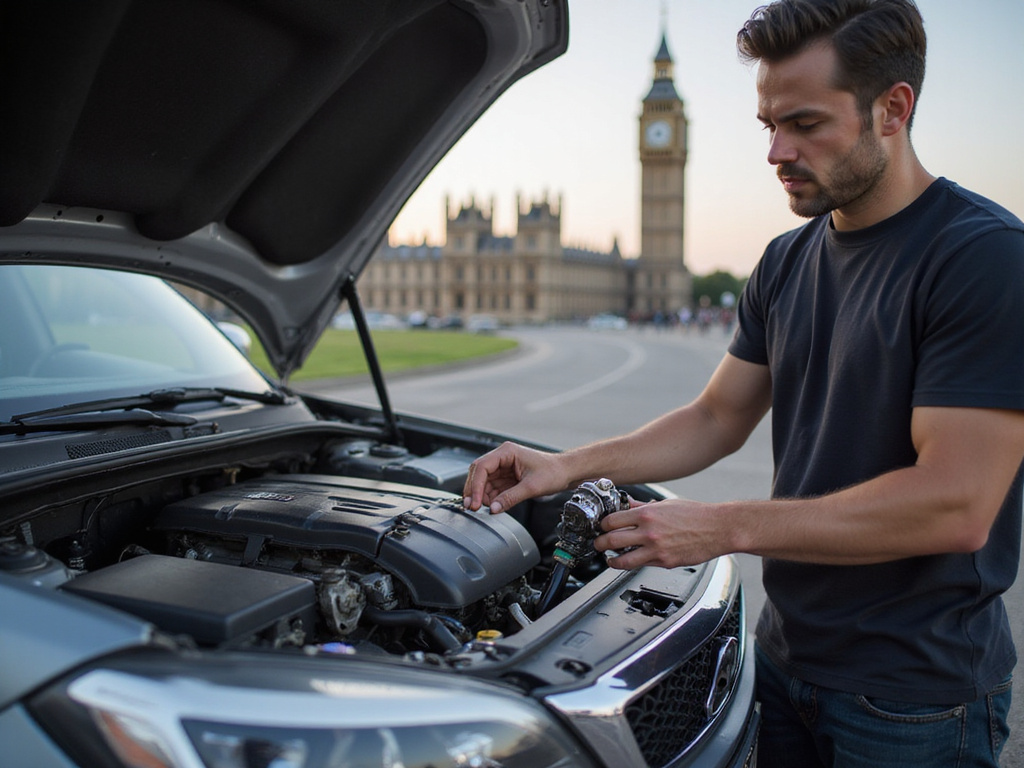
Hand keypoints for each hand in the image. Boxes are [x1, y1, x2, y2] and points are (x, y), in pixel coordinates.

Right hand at [463, 441, 566, 513]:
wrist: (565, 472)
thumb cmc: (553, 472)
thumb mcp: (531, 487)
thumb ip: (510, 498)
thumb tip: (493, 508)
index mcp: (506, 452)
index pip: (482, 467)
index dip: (475, 485)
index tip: (473, 501)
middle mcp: (502, 457)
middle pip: (478, 473)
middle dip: (474, 491)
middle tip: (471, 507)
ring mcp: (503, 467)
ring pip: (483, 482)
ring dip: (481, 495)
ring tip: (481, 509)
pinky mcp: (507, 477)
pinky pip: (492, 487)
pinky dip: (489, 497)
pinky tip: (491, 506)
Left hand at [594, 497, 726, 569]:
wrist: (718, 528)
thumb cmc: (696, 514)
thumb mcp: (666, 504)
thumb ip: (643, 506)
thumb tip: (627, 503)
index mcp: (647, 514)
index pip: (612, 521)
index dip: (603, 525)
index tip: (601, 527)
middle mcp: (649, 532)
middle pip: (612, 540)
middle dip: (600, 543)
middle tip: (598, 544)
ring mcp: (656, 549)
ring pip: (623, 560)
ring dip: (612, 561)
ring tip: (609, 559)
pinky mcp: (665, 562)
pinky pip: (642, 565)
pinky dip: (634, 564)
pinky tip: (632, 561)